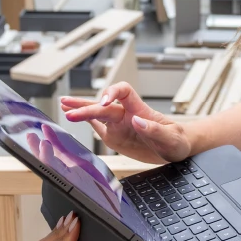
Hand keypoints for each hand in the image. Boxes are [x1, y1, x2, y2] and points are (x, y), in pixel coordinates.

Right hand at [60, 84, 189, 164]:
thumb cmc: (178, 140)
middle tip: (69, 110)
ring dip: (80, 108)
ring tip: (63, 105)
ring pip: (97, 113)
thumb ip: (155, 130)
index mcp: (140, 110)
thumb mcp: (172, 138)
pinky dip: (85, 122)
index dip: (112, 92)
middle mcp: (126, 115)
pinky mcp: (116, 137)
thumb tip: (137, 121)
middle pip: (103, 105)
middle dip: (86, 106)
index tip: (104, 103)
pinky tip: (74, 116)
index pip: (124, 91)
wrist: (176, 150)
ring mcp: (119, 125)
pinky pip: (98, 127)